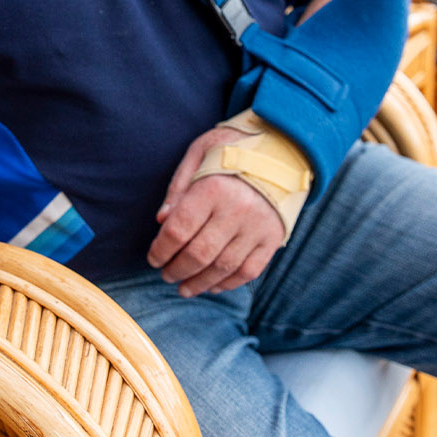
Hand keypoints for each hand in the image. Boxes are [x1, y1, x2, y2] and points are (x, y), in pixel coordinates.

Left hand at [147, 127, 284, 296]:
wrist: (282, 149)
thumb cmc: (232, 149)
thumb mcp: (199, 153)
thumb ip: (178, 186)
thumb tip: (161, 221)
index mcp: (213, 188)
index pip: (178, 230)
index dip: (160, 250)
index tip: (153, 259)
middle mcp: (237, 210)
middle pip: (199, 254)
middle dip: (176, 270)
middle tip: (166, 275)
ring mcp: (257, 227)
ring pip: (223, 268)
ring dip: (199, 283)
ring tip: (184, 288)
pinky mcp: (273, 238)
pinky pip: (248, 271)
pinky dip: (228, 283)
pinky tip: (213, 286)